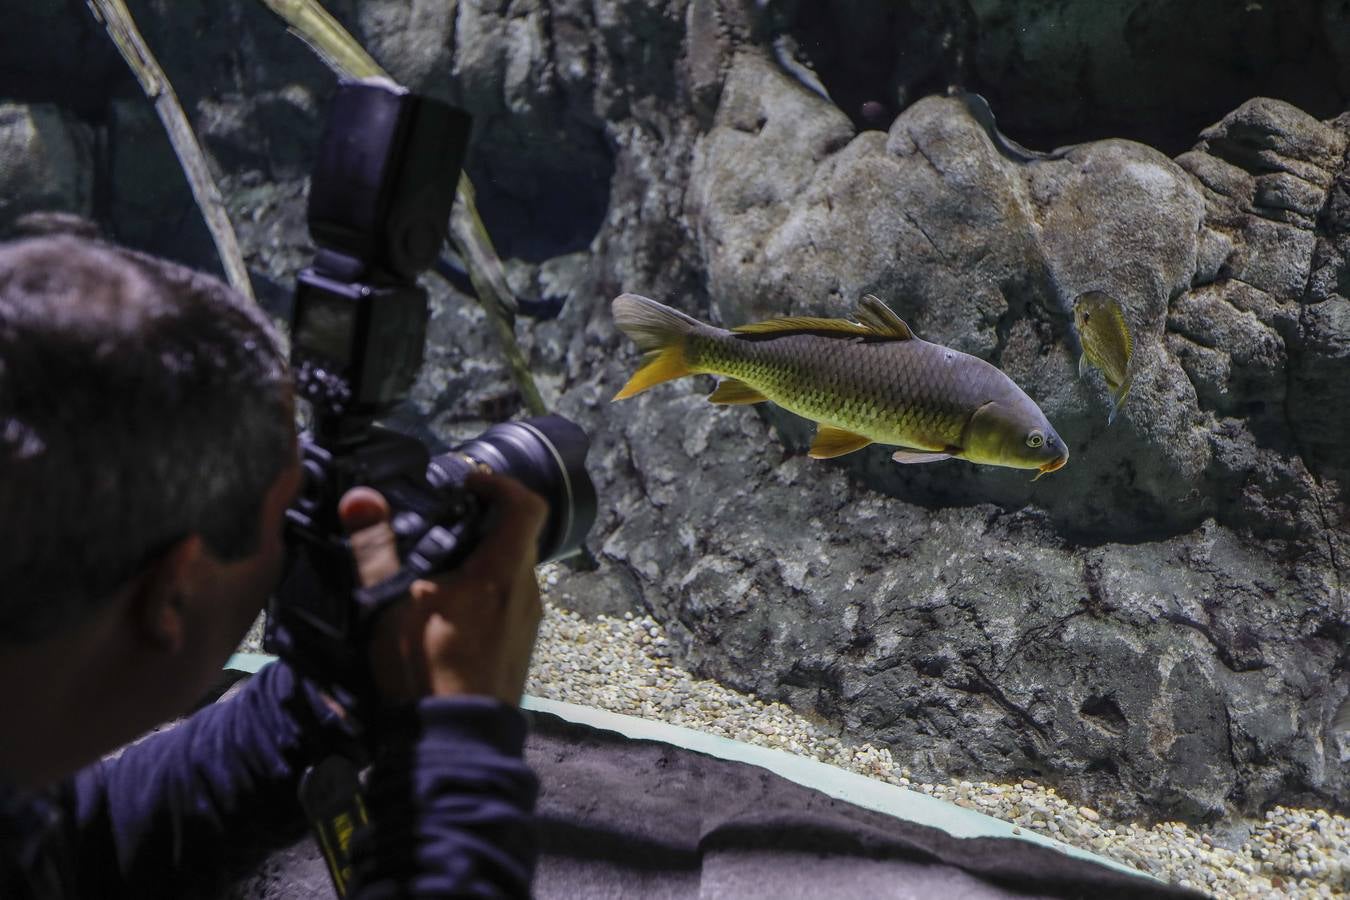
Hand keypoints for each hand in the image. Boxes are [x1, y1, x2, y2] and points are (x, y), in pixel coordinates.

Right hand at [338, 472, 547, 705]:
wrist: (456, 742)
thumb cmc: (426, 670)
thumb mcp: (391, 605)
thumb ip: (375, 550)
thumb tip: (359, 498)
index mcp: (503, 572)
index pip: (525, 505)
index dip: (500, 483)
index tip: (467, 481)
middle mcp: (526, 592)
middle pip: (517, 537)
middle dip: (484, 521)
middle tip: (443, 519)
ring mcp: (527, 622)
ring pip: (512, 572)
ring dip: (483, 559)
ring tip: (439, 564)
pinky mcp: (520, 647)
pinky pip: (508, 602)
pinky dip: (485, 590)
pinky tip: (448, 608)